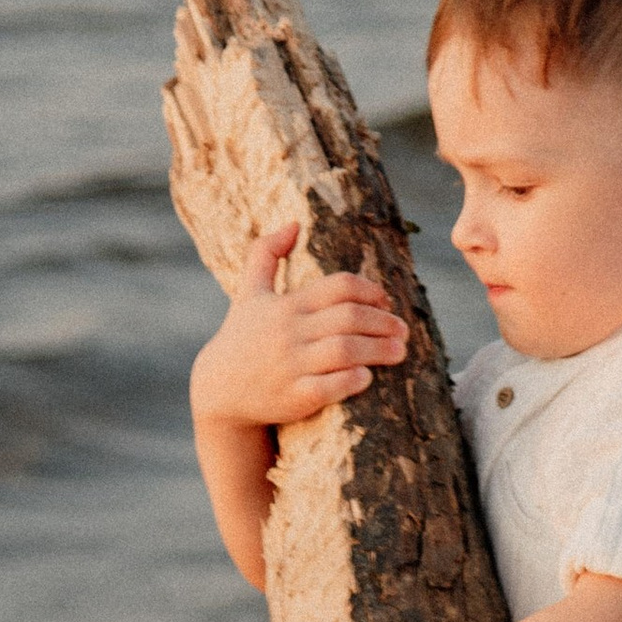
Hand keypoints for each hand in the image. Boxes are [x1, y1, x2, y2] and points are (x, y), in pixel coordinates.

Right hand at [191, 223, 407, 433]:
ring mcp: (291, 366)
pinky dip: (354, 380)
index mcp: (286, 305)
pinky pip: (331, 387)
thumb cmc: (242, 337)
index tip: (385, 301)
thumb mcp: (248, 292)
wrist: (218, 390)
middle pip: (349, 318)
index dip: (369, 291)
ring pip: (346, 351)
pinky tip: (367, 377)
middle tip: (403, 329)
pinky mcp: (294, 397)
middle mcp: (289, 333)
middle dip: (384, 322)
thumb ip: (265, 253)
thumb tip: (293, 224)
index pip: (338, 286)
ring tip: (400, 351)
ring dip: (380, 350)